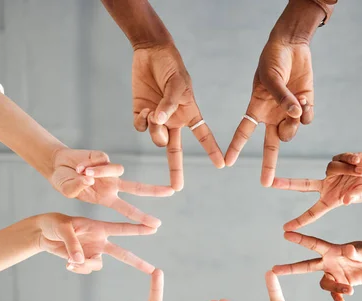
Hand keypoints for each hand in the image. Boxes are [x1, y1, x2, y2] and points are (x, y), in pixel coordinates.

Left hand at [36, 213, 157, 273]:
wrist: (44, 234)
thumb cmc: (55, 224)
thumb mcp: (63, 229)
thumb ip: (73, 244)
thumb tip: (79, 260)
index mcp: (99, 227)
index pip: (122, 228)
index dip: (138, 228)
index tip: (154, 227)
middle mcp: (100, 241)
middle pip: (123, 254)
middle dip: (137, 262)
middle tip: (152, 269)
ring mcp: (93, 252)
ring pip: (97, 265)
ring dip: (85, 266)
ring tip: (70, 261)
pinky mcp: (84, 260)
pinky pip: (85, 269)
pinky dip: (77, 268)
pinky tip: (67, 263)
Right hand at [50, 148, 173, 227]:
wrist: (57, 165)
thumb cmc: (64, 182)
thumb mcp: (67, 191)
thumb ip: (75, 189)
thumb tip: (87, 180)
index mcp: (106, 199)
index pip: (127, 211)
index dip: (141, 218)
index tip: (156, 226)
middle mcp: (112, 185)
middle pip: (138, 188)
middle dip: (155, 190)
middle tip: (172, 192)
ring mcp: (109, 171)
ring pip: (117, 170)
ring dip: (99, 172)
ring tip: (81, 173)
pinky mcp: (104, 157)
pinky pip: (102, 160)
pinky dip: (90, 164)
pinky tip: (80, 166)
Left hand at [132, 44, 224, 190]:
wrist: (150, 52)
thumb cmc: (171, 66)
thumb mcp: (178, 84)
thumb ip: (169, 104)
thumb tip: (157, 121)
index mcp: (189, 115)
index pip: (203, 136)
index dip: (212, 150)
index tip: (222, 164)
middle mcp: (173, 121)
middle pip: (175, 151)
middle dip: (176, 170)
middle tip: (177, 187)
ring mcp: (156, 119)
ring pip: (156, 138)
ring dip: (154, 131)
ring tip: (153, 113)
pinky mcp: (140, 113)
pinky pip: (140, 128)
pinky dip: (141, 122)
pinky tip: (144, 110)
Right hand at [225, 40, 313, 186]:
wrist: (291, 46)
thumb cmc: (273, 59)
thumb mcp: (271, 78)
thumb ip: (281, 98)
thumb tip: (296, 115)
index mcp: (256, 109)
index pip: (243, 132)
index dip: (235, 147)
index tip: (227, 162)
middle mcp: (272, 116)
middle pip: (270, 145)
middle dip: (268, 164)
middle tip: (265, 183)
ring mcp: (288, 113)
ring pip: (292, 132)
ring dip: (294, 123)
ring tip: (296, 101)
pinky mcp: (304, 107)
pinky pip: (306, 120)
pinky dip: (307, 112)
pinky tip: (304, 98)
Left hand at [273, 150, 361, 230]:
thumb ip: (357, 196)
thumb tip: (345, 201)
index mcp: (332, 200)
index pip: (313, 212)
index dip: (300, 221)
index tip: (286, 228)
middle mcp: (328, 187)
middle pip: (302, 185)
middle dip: (286, 184)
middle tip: (270, 183)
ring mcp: (330, 173)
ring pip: (331, 168)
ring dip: (348, 169)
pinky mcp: (336, 160)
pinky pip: (339, 158)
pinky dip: (350, 160)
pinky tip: (360, 162)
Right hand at [273, 232, 361, 300]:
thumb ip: (355, 252)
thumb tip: (347, 250)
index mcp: (332, 250)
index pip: (313, 244)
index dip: (299, 239)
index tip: (285, 233)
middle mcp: (329, 262)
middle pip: (305, 266)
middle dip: (290, 268)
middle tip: (274, 269)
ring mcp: (333, 273)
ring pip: (324, 284)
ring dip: (335, 289)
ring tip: (350, 290)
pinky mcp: (340, 283)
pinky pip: (334, 294)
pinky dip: (337, 298)